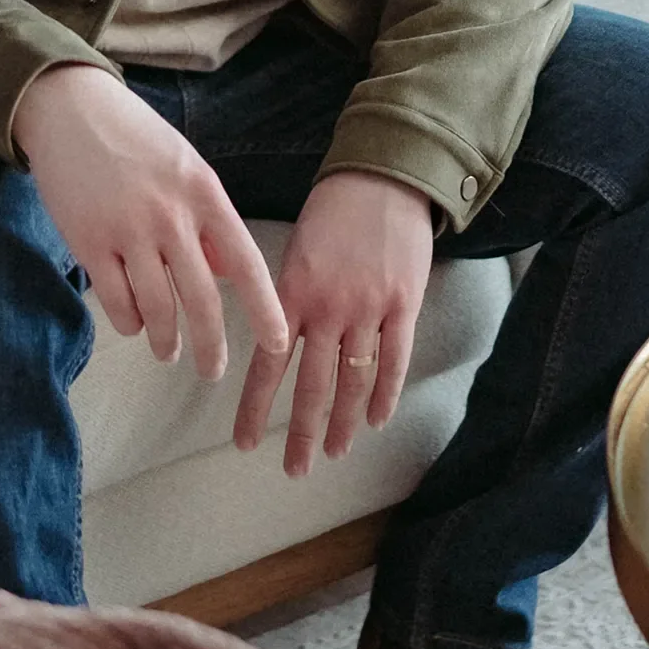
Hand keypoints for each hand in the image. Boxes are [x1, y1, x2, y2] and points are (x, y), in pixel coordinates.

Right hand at [12, 64, 288, 380]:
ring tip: (168, 351)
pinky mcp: (88, 242)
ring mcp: (127, 230)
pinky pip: (116, 301)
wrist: (71, 109)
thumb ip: (206, 218)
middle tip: (213, 372)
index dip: (265, 309)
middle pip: (201, 300)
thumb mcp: (186, 167)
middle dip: (212, 347)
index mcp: (204, 193)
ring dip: (165, 341)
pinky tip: (134, 323)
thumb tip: (224, 273)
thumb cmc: (135, 139)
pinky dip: (129, 321)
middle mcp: (171, 215)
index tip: (278, 343)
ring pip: (157, 309)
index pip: (245, 262)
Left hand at [233, 170, 433, 474]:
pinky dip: (384, 395)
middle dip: (300, 432)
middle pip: (312, 384)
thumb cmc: (333, 211)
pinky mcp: (404, 306)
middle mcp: (328, 308)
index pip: (268, 363)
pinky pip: (394, 361)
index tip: (244, 442)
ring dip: (341, 422)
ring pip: (352, 380)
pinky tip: (374, 421)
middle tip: (293, 469)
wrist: (383, 179)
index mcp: (292, 294)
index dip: (256, 406)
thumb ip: (285, 296)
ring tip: (333, 453)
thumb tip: (270, 337)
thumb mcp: (294, 250)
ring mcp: (369, 309)